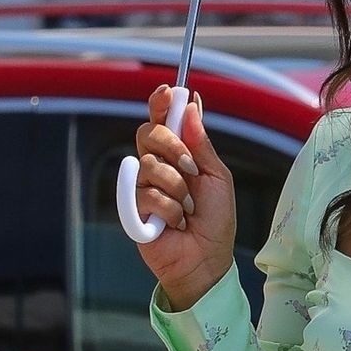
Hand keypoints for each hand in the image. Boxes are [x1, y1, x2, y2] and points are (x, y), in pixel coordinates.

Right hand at [131, 86, 236, 308]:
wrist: (207, 258)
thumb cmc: (215, 220)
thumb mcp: (217, 176)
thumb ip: (201, 143)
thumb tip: (191, 104)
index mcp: (177, 154)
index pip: (161, 120)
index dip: (161, 103)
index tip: (169, 91)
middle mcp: (156, 166)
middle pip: (148, 134)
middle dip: (171, 146)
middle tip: (190, 168)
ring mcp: (142, 186)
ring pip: (149, 165)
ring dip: (178, 189)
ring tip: (188, 209)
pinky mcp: (132, 208)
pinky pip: (145, 194)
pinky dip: (168, 210)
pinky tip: (175, 223)